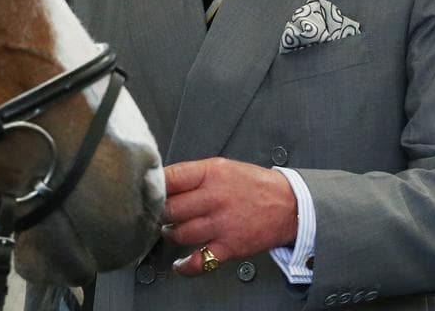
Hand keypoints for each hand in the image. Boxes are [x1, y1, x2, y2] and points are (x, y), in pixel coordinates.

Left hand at [161, 158, 297, 276]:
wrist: (289, 205)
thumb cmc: (254, 185)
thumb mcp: (223, 167)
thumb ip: (194, 175)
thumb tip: (163, 183)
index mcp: (211, 173)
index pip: (171, 178)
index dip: (153, 186)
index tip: (145, 192)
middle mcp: (214, 197)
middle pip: (170, 208)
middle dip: (160, 212)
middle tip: (158, 213)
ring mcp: (221, 223)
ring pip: (179, 233)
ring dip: (171, 234)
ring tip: (172, 230)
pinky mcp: (229, 246)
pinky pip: (199, 261)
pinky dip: (185, 266)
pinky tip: (180, 263)